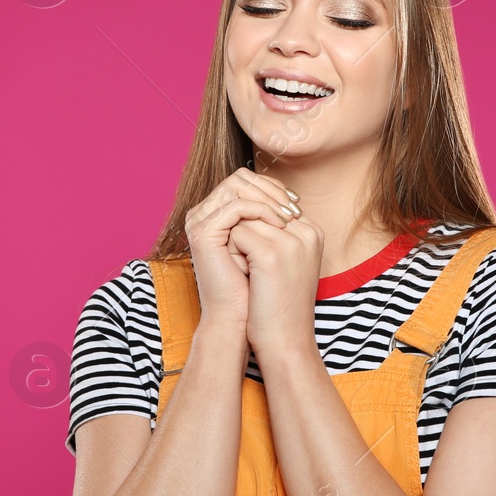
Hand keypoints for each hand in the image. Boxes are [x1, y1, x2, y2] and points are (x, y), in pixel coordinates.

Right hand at [184, 167, 301, 333]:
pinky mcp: (203, 232)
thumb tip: (293, 196)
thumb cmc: (255, 286)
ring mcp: (200, 221)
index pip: (244, 181)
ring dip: (268, 198)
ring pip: (237, 186)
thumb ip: (270, 219)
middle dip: (271, 189)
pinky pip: (236, 206)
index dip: (272, 187)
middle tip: (293, 207)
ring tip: (288, 217)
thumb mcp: (268, 246)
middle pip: (240, 178)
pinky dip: (261, 210)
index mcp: (216, 215)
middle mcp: (203, 214)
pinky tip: (279, 225)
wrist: (239, 318)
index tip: (296, 203)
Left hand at [227, 211, 324, 364]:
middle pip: (257, 210)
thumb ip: (278, 232)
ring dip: (237, 244)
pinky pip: (236, 235)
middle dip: (246, 235)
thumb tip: (250, 207)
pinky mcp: (271, 254)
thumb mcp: (288, 262)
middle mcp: (306, 232)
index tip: (261, 262)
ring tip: (251, 273)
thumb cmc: (281, 304)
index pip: (271, 206)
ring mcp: (290, 242)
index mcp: (313, 231)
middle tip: (254, 269)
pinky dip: (233, 254)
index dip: (256, 231)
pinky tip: (246, 276)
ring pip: (244, 220)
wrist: (286, 341)